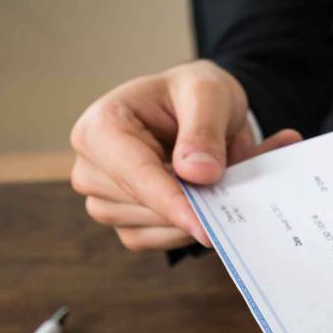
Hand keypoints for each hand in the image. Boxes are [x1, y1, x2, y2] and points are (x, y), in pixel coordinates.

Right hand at [69, 60, 301, 250]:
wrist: (197, 108)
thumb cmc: (194, 94)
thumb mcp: (208, 93)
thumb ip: (204, 130)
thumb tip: (199, 174)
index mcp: (100, 126)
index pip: (135, 174)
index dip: (172, 202)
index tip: (205, 228)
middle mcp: (92, 166)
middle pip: (145, 206)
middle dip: (195, 203)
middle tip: (240, 181)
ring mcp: (105, 198)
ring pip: (156, 228)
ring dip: (199, 213)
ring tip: (229, 179)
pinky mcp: (125, 221)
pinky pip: (162, 240)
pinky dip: (195, 225)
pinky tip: (213, 199)